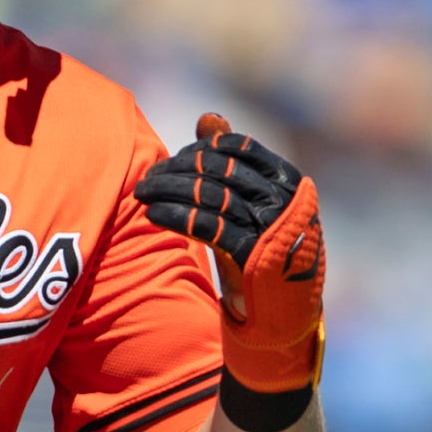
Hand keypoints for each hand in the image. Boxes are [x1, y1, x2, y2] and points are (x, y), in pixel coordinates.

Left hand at [134, 114, 324, 390]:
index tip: (174, 159)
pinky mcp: (253, 255)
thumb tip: (209, 117)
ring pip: (210, 195)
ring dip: (170, 191)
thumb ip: (233, 160)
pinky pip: (208, 226)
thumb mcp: (253, 203)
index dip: (202, 150)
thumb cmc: (265, 251)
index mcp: (290, 180)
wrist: (283, 314)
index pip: (240, 149)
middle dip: (177, 170)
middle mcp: (284, 199)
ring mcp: (272, 227)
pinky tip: (153, 215)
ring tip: (141, 193)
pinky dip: (177, 217)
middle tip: (146, 177)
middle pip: (220, 171)